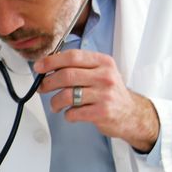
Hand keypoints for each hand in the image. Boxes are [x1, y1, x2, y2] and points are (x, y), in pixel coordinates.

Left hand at [33, 50, 158, 151]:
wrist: (132, 114)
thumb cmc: (110, 92)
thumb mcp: (102, 72)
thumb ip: (80, 66)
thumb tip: (49, 65)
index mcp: (103, 62)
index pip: (72, 56)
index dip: (51, 61)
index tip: (39, 66)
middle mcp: (105, 76)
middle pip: (67, 75)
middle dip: (48, 82)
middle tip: (42, 88)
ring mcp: (104, 95)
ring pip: (67, 95)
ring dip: (55, 102)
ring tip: (55, 105)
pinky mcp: (102, 113)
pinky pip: (73, 112)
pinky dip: (67, 114)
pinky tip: (71, 113)